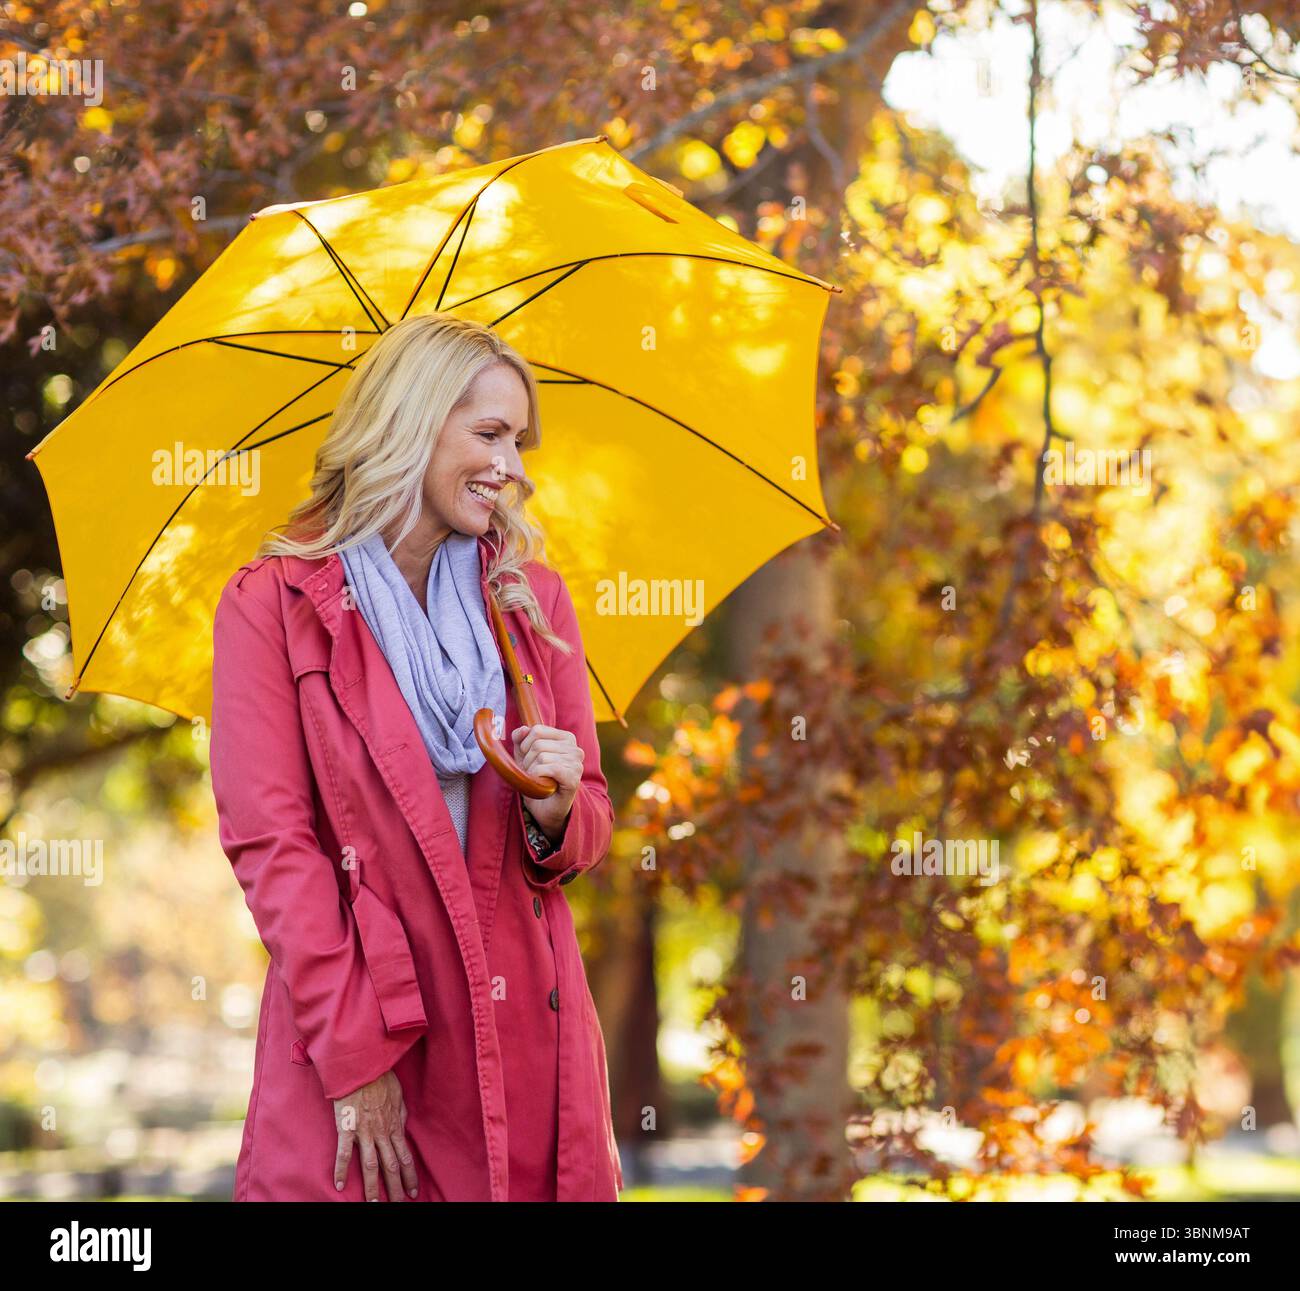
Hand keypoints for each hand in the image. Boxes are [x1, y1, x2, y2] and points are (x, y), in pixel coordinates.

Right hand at [332, 1068, 417, 1199]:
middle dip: (395, 1187)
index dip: (410, 1175)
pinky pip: (344, 1153)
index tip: (413, 1191)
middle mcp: (382, 1132)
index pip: (405, 1156)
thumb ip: (401, 1113)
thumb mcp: (398, 1095)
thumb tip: (403, 1126)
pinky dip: (342, 1170)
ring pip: (370, 1165)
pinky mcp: (347, 1128)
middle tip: (398, 1203)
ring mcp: (364, 1132)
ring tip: (374, 1203)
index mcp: (394, 1125)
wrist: (362, 1065)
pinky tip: (340, 1185)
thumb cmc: (381, 1077)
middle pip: (390, 1166)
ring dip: (373, 1187)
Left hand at [511, 722, 580, 838]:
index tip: (527, 758)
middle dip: (527, 761)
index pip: (537, 730)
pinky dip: (538, 776)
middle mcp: (575, 748)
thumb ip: (521, 739)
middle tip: (533, 773)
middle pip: (537, 744)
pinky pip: (549, 768)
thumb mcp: (524, 756)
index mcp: (566, 738)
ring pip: (541, 757)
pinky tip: (542, 784)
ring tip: (538, 780)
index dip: (525, 745)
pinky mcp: (574, 778)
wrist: (545, 809)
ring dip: (532, 771)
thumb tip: (522, 729)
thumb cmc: (537, 779)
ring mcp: (576, 763)